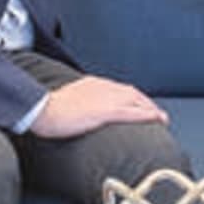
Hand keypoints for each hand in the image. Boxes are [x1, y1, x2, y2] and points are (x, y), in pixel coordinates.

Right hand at [29, 74, 169, 140]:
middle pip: (132, 93)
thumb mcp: (65, 102)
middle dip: (146, 102)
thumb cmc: (47, 110)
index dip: (132, 98)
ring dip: (151, 109)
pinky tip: (157, 119)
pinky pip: (134, 112)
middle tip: (156, 113)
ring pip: (137, 101)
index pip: (119, 89)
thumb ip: (77, 104)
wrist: (41, 110)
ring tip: (161, 118)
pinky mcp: (107, 111)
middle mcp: (103, 87)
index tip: (139, 105)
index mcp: (92, 84)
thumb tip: (78, 114)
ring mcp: (106, 98)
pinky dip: (148, 115)